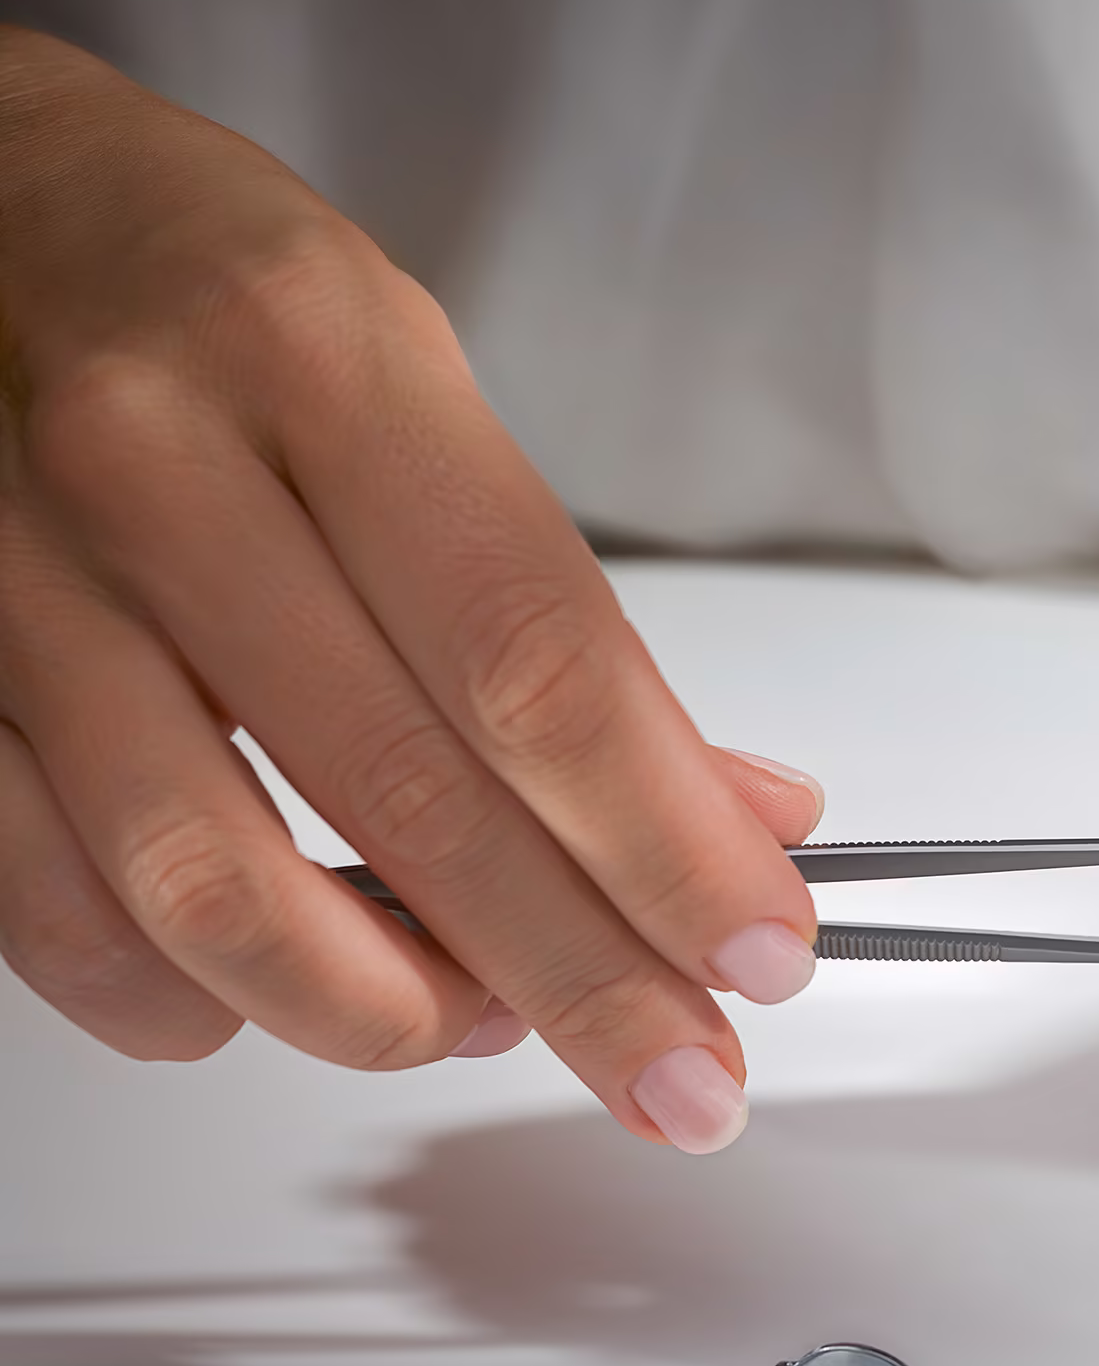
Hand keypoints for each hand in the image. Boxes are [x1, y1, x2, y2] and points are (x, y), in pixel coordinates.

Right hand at [0, 30, 817, 1150]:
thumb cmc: (212, 289)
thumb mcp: (422, 383)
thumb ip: (567, 613)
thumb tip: (735, 813)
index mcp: (323, 370)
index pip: (536, 669)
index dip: (665, 842)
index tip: (758, 949)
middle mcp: (158, 474)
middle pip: (410, 802)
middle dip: (582, 978)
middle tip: (685, 1076)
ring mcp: (18, 587)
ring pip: (215, 891)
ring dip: (390, 1013)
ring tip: (496, 1029)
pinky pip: (56, 913)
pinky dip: (192, 1003)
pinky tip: (292, 1001)